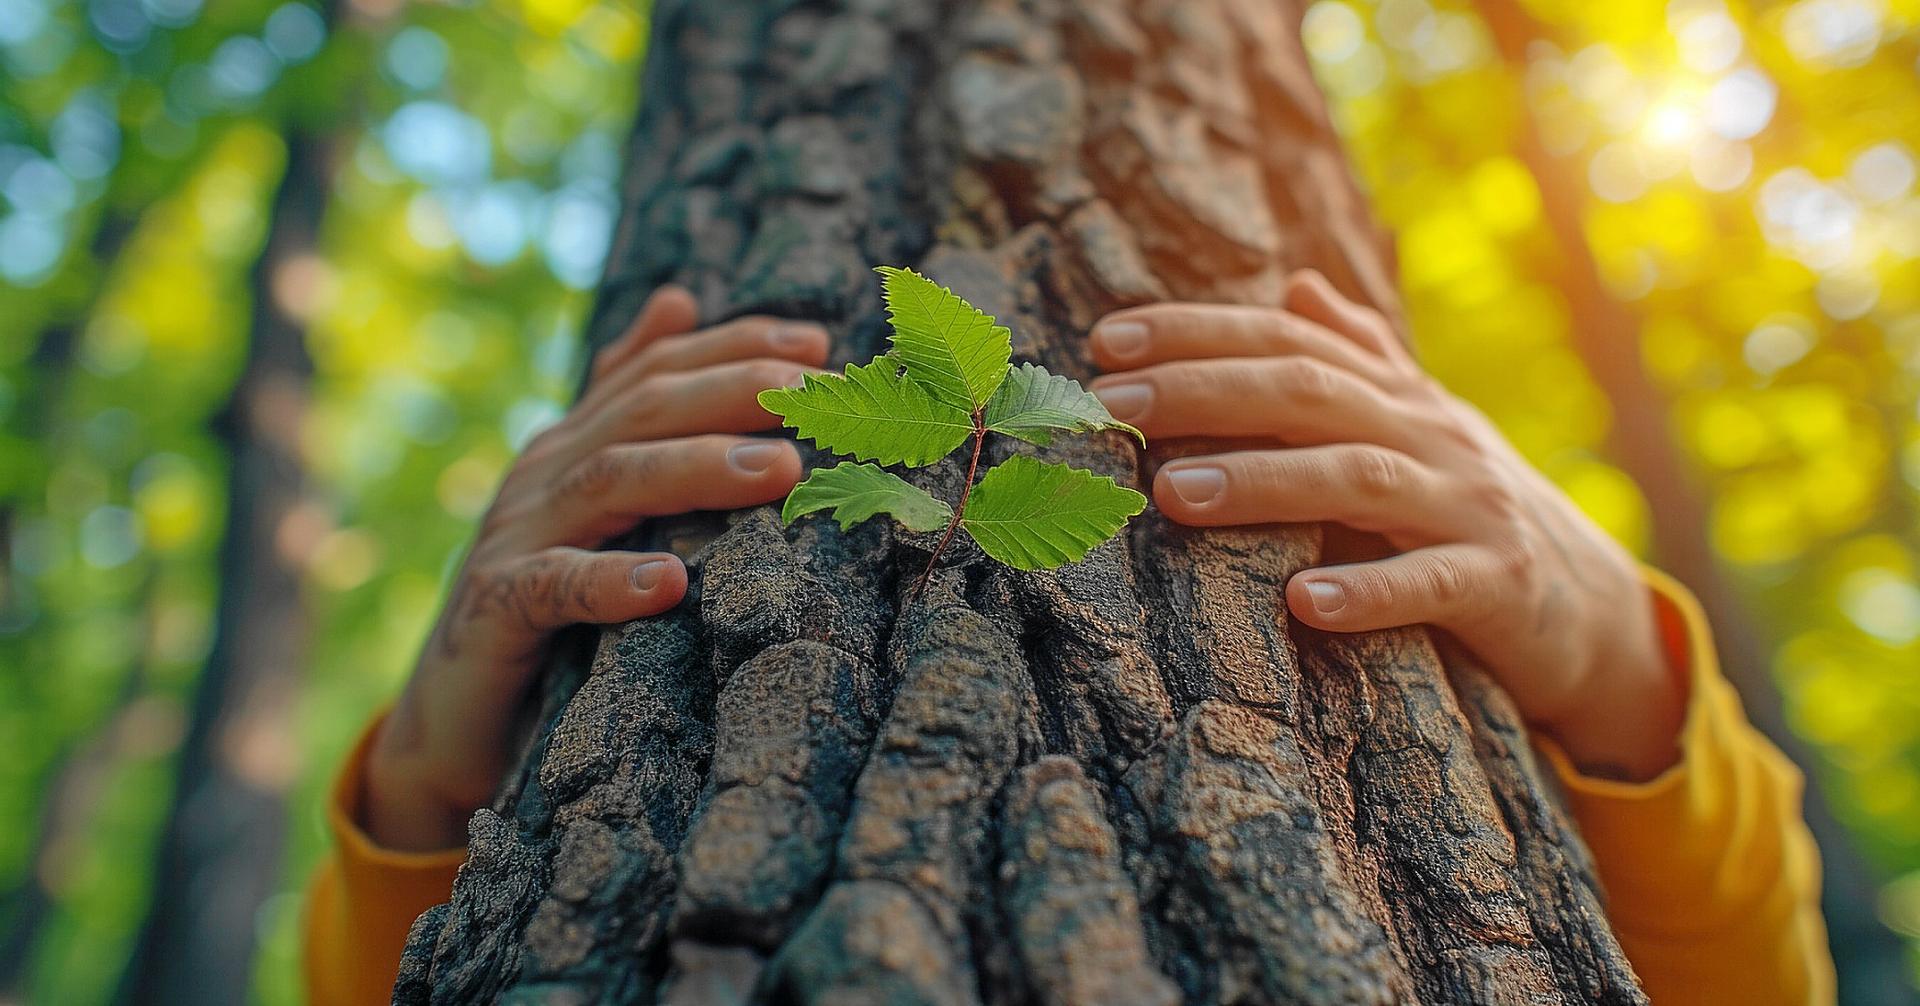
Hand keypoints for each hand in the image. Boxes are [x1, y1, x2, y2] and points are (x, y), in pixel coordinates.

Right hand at [364, 287, 828, 849]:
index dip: (733, 346)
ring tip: (778, 469)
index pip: (658, 371)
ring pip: (610, 481)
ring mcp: (514, 537)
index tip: (817, 342)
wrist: (450, 718)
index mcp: (573, 444)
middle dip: (733, 391)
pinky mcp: (496, 610)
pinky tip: (670, 582)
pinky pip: (555, 587)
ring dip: (697, 469)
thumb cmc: (541, 607)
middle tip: (812, 391)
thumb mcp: (593, 501)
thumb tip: (677, 300)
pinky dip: (611, 581)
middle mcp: (543, 474)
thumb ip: (629, 410)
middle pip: (643, 411)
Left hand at [1088, 271, 1685, 780]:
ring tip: (1172, 493)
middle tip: (1113, 408)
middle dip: (1204, 392)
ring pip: (1358, 479)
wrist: (1594, 606)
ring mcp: (1468, 506)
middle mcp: (1430, 434)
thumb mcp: (1418, 426)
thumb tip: (1296, 285)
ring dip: (1261, 481)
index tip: (1104, 343)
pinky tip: (1301, 604)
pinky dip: (1367, 592)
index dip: (1197, 332)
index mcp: (1396, 395)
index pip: (1286, 341)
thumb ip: (1359, 357)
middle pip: (1308, 394)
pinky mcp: (1499, 584)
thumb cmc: (1472, 509)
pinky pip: (1431, 584)